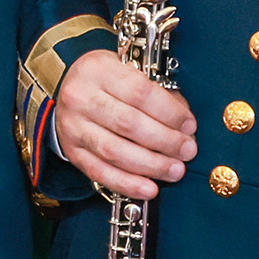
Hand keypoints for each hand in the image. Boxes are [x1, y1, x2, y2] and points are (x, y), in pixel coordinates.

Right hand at [55, 49, 196, 197]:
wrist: (70, 90)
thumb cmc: (107, 81)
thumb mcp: (129, 70)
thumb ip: (158, 93)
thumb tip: (184, 125)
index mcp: (97, 69)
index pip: (139, 92)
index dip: (170, 112)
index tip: (189, 125)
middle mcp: (80, 97)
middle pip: (128, 124)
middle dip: (165, 141)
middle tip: (187, 150)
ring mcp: (73, 126)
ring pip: (115, 151)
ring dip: (151, 165)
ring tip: (175, 170)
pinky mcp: (72, 151)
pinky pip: (100, 172)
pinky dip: (127, 184)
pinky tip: (149, 189)